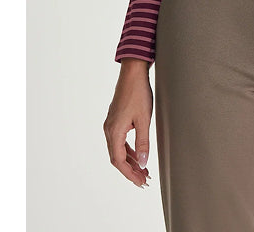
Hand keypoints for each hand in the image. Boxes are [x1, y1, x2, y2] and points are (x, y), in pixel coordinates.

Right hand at [103, 59, 153, 187]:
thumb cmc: (139, 93)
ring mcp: (111, 125)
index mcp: (114, 132)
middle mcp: (109, 130)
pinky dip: (129, 150)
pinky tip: (138, 155)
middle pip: (117, 158)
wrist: (133, 73)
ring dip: (130, 161)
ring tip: (143, 171)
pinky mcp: (116, 120)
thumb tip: (143, 163)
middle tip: (144, 180)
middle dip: (131, 170)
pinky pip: (120, 141)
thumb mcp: (144, 119)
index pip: (119, 161)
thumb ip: (143, 143)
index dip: (130, 174)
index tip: (140, 182)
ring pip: (119, 149)